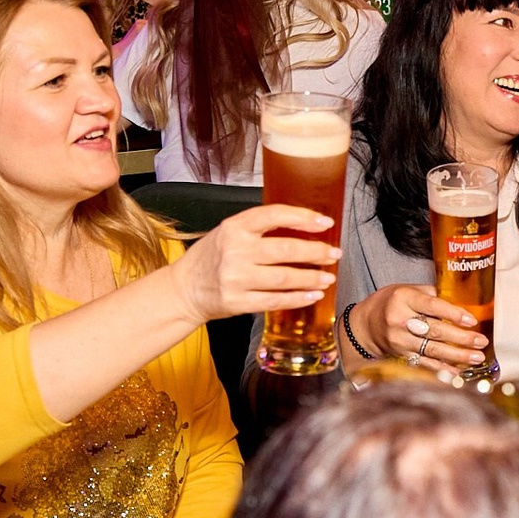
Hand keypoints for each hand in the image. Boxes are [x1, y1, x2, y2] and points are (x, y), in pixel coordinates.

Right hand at [166, 204, 339, 324]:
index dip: (303, 218)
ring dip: (311, 278)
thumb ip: (259, 228)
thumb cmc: (212, 257)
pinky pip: (274, 301)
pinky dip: (297, 298)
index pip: (274, 215)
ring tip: (328, 277)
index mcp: (234, 227)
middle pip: (285, 250)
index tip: (325, 223)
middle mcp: (234, 251)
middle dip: (316, 252)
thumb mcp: (229, 232)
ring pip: (284, 278)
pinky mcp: (237, 302)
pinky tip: (313, 295)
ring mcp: (235, 278)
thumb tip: (304, 225)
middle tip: (334, 254)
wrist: (184, 289)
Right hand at [349, 282, 487, 370]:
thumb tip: (461, 299)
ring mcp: (399, 340)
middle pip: (435, 330)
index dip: (453, 314)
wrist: (364, 326)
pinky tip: (457, 372)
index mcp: (404, 298)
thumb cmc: (390, 303)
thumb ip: (432, 294)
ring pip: (432, 349)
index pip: (432, 306)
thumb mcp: (407, 290)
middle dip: (461, 338)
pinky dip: (442, 368)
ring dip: (457, 355)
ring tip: (476, 357)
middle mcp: (400, 320)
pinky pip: (424, 363)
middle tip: (481, 341)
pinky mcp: (400, 355)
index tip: (471, 320)